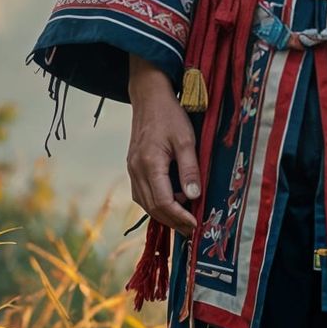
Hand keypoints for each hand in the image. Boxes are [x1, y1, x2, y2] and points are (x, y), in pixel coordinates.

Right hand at [125, 55, 200, 235]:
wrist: (149, 97)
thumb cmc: (170, 115)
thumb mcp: (186, 139)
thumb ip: (190, 168)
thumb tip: (194, 196)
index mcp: (149, 164)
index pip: (163, 202)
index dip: (179, 217)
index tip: (194, 224)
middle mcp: (136, 170)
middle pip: (152, 207)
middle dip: (173, 221)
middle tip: (191, 230)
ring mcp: (132, 169)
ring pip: (145, 203)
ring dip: (164, 215)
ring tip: (183, 221)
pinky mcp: (133, 167)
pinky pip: (142, 193)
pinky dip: (155, 204)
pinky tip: (169, 204)